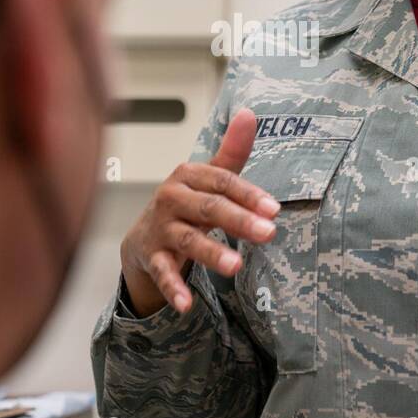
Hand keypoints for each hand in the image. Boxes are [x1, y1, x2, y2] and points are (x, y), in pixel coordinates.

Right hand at [120, 108, 278, 316]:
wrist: (143, 236)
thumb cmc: (185, 203)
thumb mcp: (208, 177)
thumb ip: (232, 151)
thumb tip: (248, 112)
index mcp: (188, 176)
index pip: (221, 181)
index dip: (248, 194)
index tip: (274, 209)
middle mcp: (171, 199)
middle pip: (208, 208)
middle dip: (238, 220)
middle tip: (268, 233)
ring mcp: (161, 229)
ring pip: (187, 240)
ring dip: (210, 252)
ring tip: (235, 266)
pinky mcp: (153, 258)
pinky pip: (164, 273)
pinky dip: (174, 289)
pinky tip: (187, 305)